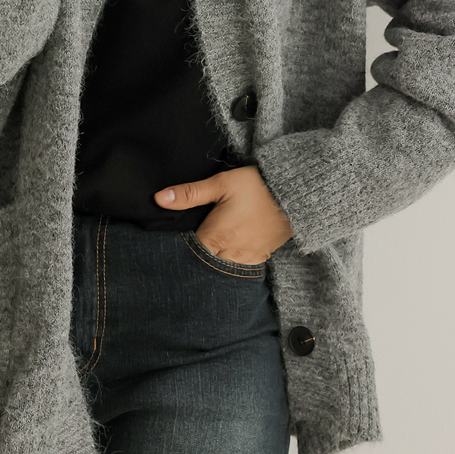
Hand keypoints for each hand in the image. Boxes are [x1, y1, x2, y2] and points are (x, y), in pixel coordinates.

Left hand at [154, 164, 291, 264]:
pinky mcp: (261, 256)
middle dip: (194, 262)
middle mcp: (230, 253)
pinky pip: (240, 268)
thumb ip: (190, 193)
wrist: (296, 193)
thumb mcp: (222, 183)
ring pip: (222, 270)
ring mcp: (247, 257)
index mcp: (216, 237)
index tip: (170, 247)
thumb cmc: (258, 186)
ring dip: (212, 264)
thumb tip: (159, 199)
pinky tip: (225, 254)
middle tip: (186, 253)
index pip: (188, 255)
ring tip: (204, 255)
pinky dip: (230, 264)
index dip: (178, 252)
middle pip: (204, 266)